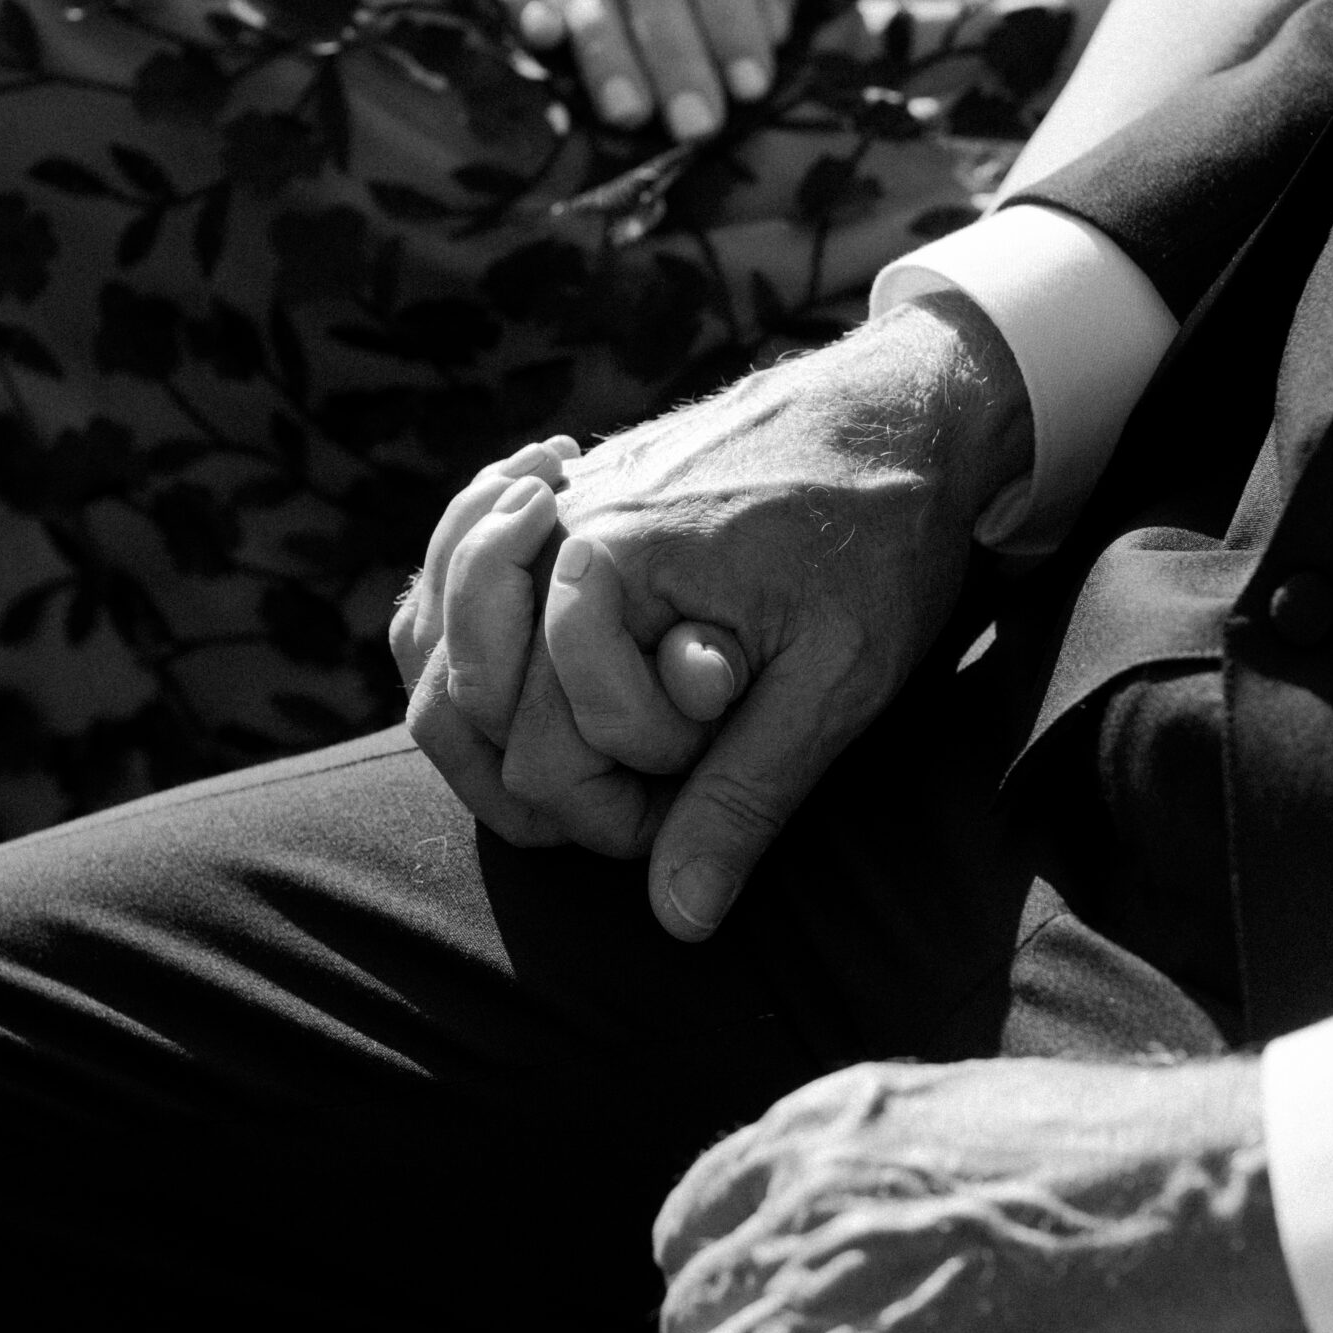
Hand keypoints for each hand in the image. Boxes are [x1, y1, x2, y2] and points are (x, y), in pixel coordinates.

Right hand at [396, 293, 1033, 931]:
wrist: (895, 413)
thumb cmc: (880, 536)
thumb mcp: (836, 681)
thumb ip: (745, 794)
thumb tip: (676, 919)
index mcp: (602, 565)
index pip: (546, 757)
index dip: (626, 808)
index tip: (710, 786)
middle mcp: (546, 530)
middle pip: (474, 711)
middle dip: (575, 771)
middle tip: (681, 765)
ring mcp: (540, 513)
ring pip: (437, 654)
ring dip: (510, 721)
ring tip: (613, 738)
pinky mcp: (554, 508)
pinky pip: (449, 593)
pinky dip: (474, 646)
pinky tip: (553, 672)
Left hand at [647, 1054, 1306, 1332]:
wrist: (1221, 1189)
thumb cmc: (1144, 1150)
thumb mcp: (985, 1104)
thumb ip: (912, 1147)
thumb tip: (909, 1191)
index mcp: (838, 1119)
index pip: (703, 1204)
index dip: (704, 1270)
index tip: (723, 1310)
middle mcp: (812, 1194)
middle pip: (695, 1300)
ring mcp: (833, 1289)